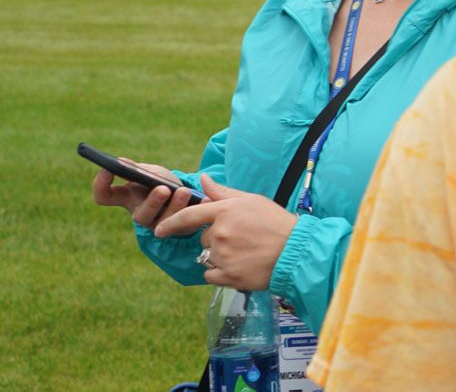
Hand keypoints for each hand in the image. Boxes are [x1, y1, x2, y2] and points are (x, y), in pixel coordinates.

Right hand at [91, 160, 198, 230]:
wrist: (186, 194)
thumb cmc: (162, 181)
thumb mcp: (150, 172)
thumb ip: (137, 169)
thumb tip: (121, 162)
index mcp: (127, 197)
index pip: (104, 196)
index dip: (101, 185)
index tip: (107, 169)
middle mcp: (141, 213)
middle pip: (140, 215)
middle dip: (152, 203)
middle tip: (162, 189)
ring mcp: (160, 223)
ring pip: (165, 221)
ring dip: (176, 206)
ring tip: (184, 191)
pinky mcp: (180, 228)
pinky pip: (189, 221)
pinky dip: (198, 207)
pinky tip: (205, 198)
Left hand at [155, 176, 298, 290]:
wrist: (296, 250)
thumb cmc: (276, 222)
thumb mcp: (252, 201)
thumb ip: (223, 192)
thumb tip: (203, 179)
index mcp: (225, 212)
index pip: (189, 216)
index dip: (170, 224)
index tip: (159, 230)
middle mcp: (220, 233)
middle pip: (204, 239)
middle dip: (217, 239)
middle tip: (243, 238)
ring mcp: (223, 256)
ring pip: (209, 257)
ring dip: (221, 256)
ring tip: (246, 252)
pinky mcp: (228, 276)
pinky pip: (211, 275)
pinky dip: (222, 273)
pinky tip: (241, 265)